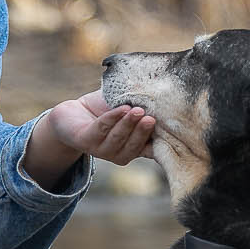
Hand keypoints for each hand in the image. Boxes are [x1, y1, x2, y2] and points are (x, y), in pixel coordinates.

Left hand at [29, 90, 156, 175]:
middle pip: (135, 145)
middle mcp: (120, 153)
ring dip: (128, 124)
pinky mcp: (86, 142)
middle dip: (143, 132)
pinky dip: (112, 118)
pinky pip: (102, 129)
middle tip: (151, 118)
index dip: (164, 146)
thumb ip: (145, 106)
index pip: (153, 150)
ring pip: (118, 138)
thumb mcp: (128, 107)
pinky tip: (121, 108)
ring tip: (137, 110)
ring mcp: (102, 150)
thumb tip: (168, 95)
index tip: (176, 135)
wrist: (73, 113)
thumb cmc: (106, 109)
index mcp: (135, 148)